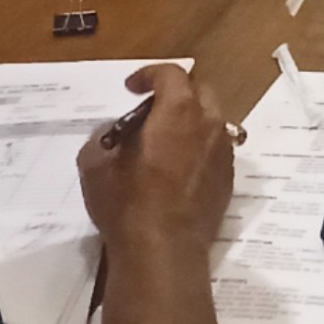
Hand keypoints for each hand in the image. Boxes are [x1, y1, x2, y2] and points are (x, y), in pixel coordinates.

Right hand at [77, 65, 234, 265]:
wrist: (164, 250)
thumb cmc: (127, 202)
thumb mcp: (95, 165)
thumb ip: (101, 138)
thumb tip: (111, 133)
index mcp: (179, 111)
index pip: (171, 74)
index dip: (149, 75)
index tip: (131, 89)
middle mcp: (209, 125)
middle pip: (199, 92)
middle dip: (175, 95)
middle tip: (149, 113)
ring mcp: (224, 154)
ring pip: (211, 122)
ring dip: (189, 123)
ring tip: (163, 142)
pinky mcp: (228, 181)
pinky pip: (215, 151)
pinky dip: (198, 149)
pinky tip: (177, 170)